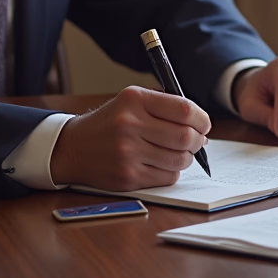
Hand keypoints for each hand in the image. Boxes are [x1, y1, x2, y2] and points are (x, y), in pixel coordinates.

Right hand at [50, 85, 209, 189]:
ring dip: (186, 158)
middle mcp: (130, 125)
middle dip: (199, 141)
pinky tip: (162, 164)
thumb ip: (165, 106)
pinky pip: (167, 177)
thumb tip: (202, 125)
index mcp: (134, 100)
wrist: (72, 147)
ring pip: (180, 159)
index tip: (204, 124)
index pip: (184, 109)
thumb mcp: (132, 101)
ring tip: (178, 153)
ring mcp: (128, 153)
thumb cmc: (110, 123)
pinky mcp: (127, 176)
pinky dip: (172, 171)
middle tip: (197, 141)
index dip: (202, 119)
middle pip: (186, 137)